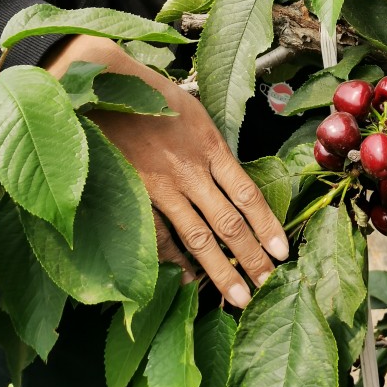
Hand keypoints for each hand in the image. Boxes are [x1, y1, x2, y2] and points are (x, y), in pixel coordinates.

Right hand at [45, 35, 288, 307]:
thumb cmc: (152, 95)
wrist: (104, 89)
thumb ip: (213, 146)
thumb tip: (232, 173)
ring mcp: (163, 187)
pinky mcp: (137, 196)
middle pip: (229, 223)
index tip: (282, 251)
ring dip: (221, 271)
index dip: (267, 225)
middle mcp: (191, 171)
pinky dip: (176, 261)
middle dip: (252, 258)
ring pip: (198, 237)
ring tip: (238, 297)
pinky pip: (160, 236)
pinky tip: (189, 280)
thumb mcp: (195, 112)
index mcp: (210, 146)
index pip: (247, 193)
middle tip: (269, 285)